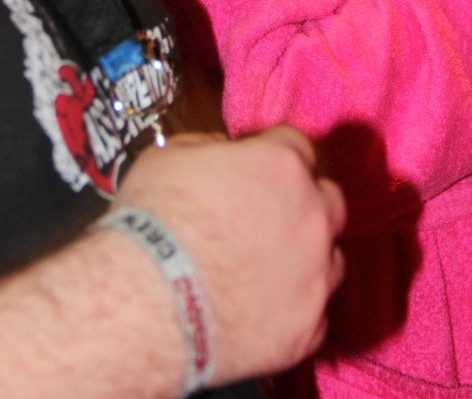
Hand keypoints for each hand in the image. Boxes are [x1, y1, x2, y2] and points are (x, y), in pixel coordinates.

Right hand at [115, 125, 345, 382]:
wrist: (142, 304)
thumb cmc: (150, 227)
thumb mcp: (169, 156)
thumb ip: (210, 147)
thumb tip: (218, 153)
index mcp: (281, 165)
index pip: (295, 146)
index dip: (272, 156)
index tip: (256, 171)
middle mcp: (310, 214)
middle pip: (326, 198)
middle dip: (302, 204)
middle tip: (266, 219)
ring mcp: (314, 272)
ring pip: (330, 257)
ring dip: (305, 257)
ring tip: (265, 270)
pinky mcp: (306, 325)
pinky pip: (314, 312)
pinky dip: (293, 309)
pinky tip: (262, 309)